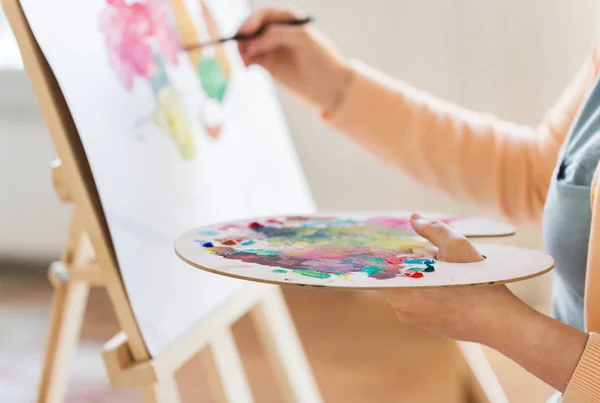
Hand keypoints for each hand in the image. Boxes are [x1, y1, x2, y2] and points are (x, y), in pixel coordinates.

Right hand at [236, 7, 351, 113]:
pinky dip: (246, 61)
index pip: (265, 15)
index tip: (245, 33)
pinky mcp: (270, 65)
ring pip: (250, 44)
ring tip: (244, 61)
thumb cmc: (322, 59)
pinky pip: (251, 58)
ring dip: (243, 50)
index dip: (252, 21)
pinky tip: (247, 67)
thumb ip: (277, 35)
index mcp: (289, 19)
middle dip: (244, 36)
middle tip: (239, 48)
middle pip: (253, 28)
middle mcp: (279, 31)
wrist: (332, 86)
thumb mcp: (302, 39)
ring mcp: (273, 48)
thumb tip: (252, 42)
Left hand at [380, 213, 516, 342]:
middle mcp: (402, 309)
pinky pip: (419, 299)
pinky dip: (426, 286)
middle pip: (394, 276)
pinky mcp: (429, 324)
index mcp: (401, 292)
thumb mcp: (456, 247)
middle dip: (404, 259)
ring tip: (438, 260)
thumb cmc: (478, 285)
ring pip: (407, 287)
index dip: (383, 251)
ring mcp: (415, 319)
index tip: (384, 238)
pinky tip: (446, 277)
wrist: (500, 324)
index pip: (379, 267)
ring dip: (417, 272)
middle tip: (419, 244)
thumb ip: (432, 229)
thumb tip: (414, 218)